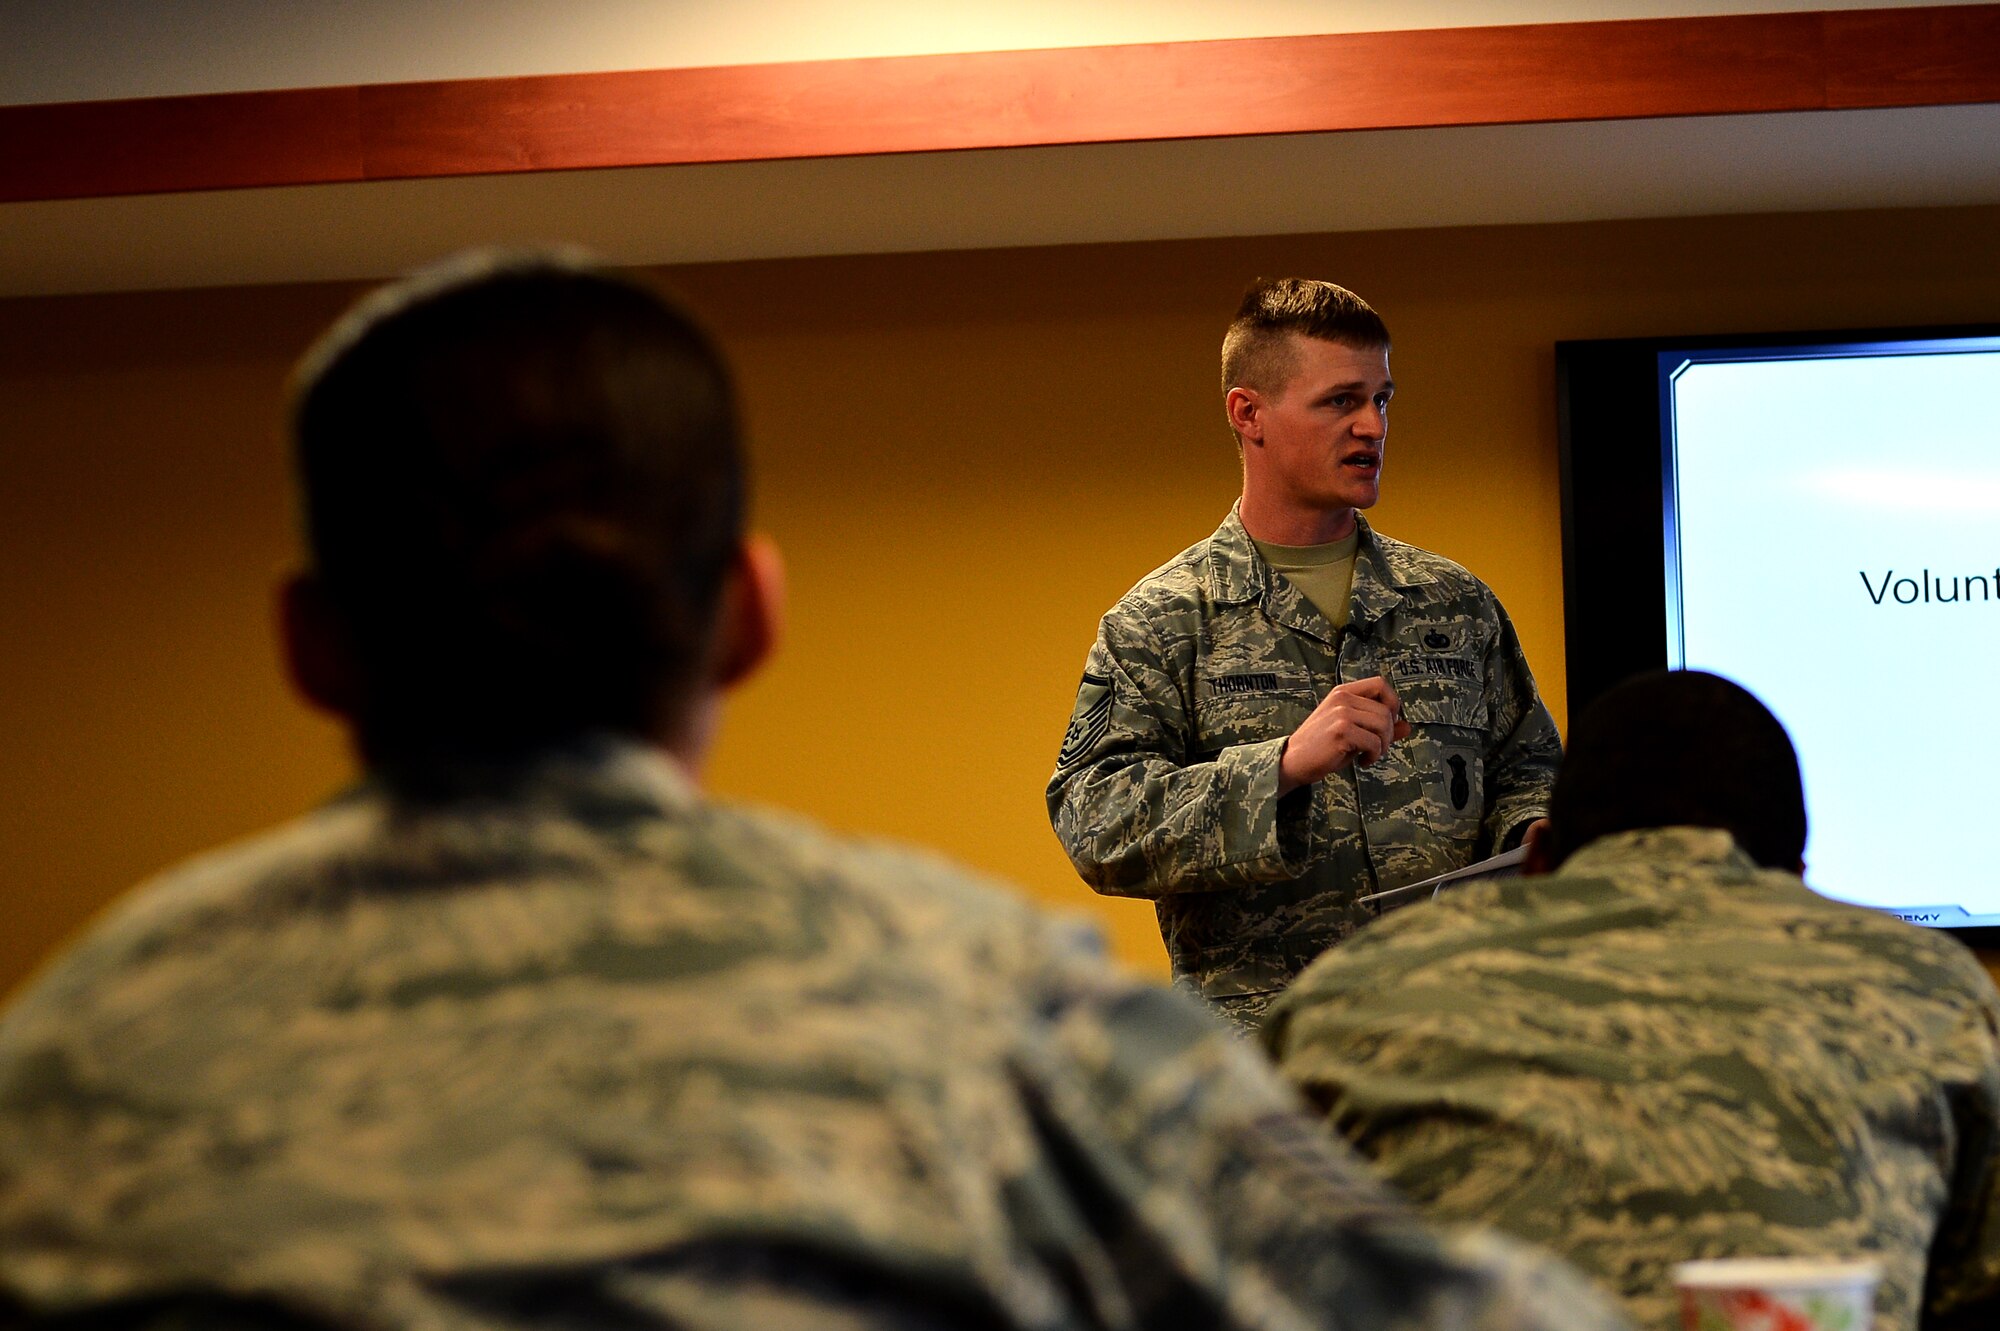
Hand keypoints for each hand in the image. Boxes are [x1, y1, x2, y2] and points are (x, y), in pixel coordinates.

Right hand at [1278, 675, 1411, 794]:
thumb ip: (1378, 727)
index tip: (1389, 722)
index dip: (1392, 702)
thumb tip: (1407, 726)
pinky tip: (1362, 761)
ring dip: (1383, 745)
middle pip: (1386, 710)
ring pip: (1383, 725)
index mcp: (1343, 692)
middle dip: (1388, 733)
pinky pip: (1374, 742)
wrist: (1293, 761)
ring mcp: (1341, 713)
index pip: (1380, 684)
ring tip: (1370, 755)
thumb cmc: (1322, 747)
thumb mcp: (1352, 732)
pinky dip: (1374, 755)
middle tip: (1376, 748)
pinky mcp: (1341, 731)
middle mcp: (1342, 698)